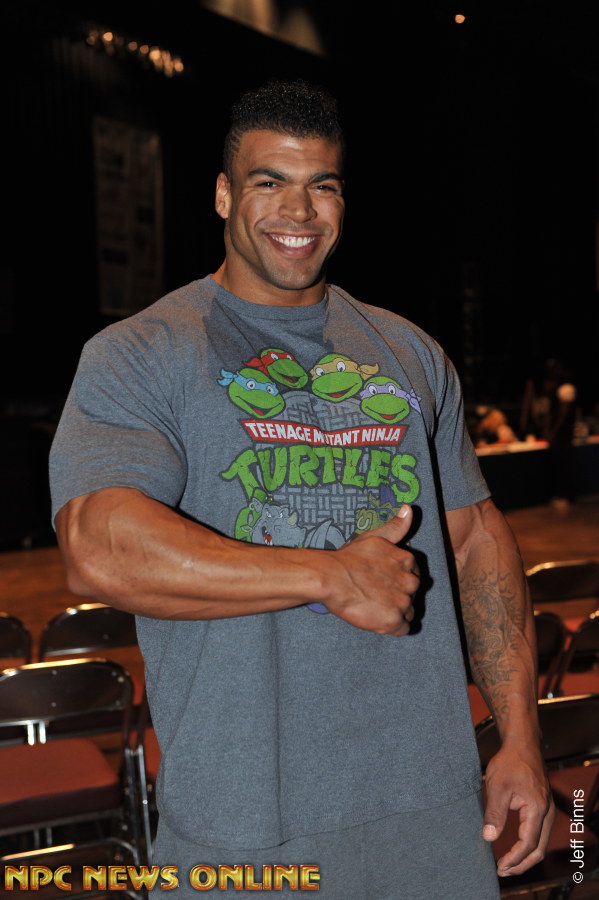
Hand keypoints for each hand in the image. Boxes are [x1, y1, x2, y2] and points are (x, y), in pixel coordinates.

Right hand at [324, 504, 419, 634]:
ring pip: (408, 612)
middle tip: (375, 595)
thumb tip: (410, 509)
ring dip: (395, 612)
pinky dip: (391, 627)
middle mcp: (410, 581)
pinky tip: (376, 618)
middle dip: (398, 596)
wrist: (330, 578)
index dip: (397, 580)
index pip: (413, 575)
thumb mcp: (374, 537)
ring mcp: (403, 602)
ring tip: (374, 607)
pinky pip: (403, 629)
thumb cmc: (349, 558)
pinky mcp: (393, 621)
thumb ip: (396, 527)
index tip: (382, 581)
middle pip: (412, 594)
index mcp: (407, 560)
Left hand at [482, 742, 554, 875]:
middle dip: (521, 864)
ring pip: (540, 843)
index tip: (500, 867)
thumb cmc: (510, 761)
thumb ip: (494, 813)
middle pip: (538, 849)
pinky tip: (514, 848)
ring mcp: (546, 809)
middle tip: (502, 871)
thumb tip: (488, 837)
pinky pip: (538, 833)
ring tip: (507, 864)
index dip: (514, 858)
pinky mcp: (542, 807)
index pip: (528, 843)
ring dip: (525, 857)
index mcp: (537, 808)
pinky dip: (528, 845)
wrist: (522, 744)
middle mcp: (546, 811)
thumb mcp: (497, 786)